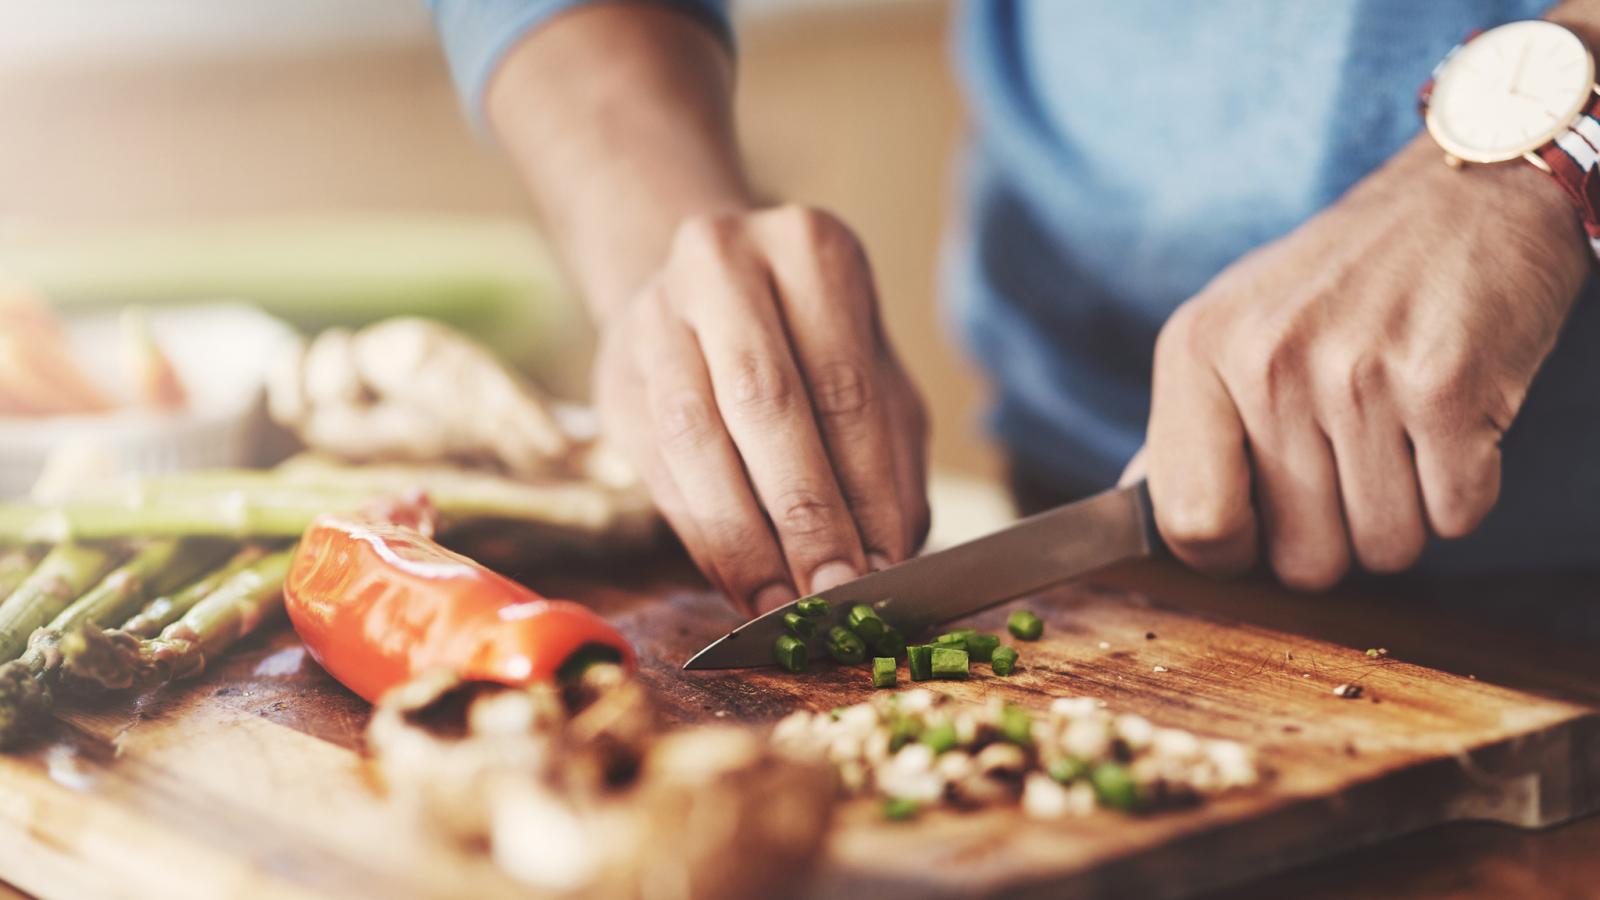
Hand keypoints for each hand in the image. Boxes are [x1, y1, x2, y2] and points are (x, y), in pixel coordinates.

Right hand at [594, 205, 929, 612]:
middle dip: (803, 515)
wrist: (702, 294)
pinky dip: (701, 535)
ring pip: (695, 438)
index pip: (845, 387)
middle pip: (765, 404)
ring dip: (742, 536)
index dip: (863, 489)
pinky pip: (656, 467)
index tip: (881, 570)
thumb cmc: (812, 346)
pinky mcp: (613, 375)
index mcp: (810, 250)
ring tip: (781, 603)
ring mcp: (656, 316)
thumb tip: (886, 561)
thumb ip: (888, 462)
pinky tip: (737, 582)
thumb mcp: (873, 379)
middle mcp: (723, 265)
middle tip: (831, 594)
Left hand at [1130, 139, 1588, 588]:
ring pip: (1384, 549)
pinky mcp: (1449, 386)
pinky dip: (1463, 492)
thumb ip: (1184, 427)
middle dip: (1335, 538)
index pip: (1190, 524)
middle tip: (1352, 464)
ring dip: (1403, 516)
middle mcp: (1267, 360)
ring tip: (1402, 434)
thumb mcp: (1232, 326)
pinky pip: (1455, 517)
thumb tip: (1130, 508)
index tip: (1260, 530)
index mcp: (1196, 349)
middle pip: (1300, 559)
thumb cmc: (1341, 279)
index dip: (1231, 554)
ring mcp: (1358, 373)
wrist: (1467, 192)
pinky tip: (1450, 424)